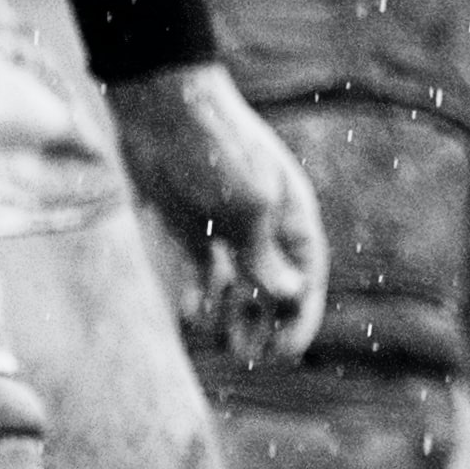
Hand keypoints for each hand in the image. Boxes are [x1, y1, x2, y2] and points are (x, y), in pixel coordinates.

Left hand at [110, 65, 328, 370]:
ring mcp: (225, 228)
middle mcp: (264, 226)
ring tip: (223, 344)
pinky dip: (201, 295)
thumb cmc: (215, 150)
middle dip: (266, 326)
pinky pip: (201, 273)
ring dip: (234, 317)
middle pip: (273, 288)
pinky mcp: (189, 227)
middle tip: (250, 358)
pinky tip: (193, 312)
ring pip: (238, 287)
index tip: (286, 354)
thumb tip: (289, 297)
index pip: (306, 277)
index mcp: (291, 216)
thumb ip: (264, 254)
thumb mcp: (245, 205)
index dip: (300, 318)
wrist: (162, 110)